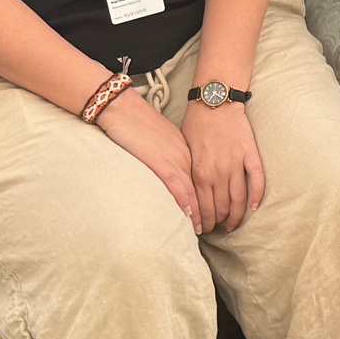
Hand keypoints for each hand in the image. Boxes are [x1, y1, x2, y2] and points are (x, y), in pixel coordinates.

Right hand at [97, 92, 200, 231]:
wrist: (125, 109)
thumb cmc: (139, 124)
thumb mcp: (162, 141)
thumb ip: (169, 157)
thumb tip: (169, 173)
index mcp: (187, 152)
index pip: (203, 181)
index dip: (209, 199)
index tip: (213, 214)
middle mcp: (185, 157)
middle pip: (203, 188)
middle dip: (210, 210)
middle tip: (214, 228)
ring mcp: (175, 160)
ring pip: (193, 191)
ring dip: (199, 212)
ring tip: (203, 229)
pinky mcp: (161, 163)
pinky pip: (177, 186)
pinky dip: (185, 202)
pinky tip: (188, 216)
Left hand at [180, 98, 266, 233]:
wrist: (215, 101)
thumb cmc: (196, 124)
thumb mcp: (185, 151)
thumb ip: (189, 173)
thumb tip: (189, 194)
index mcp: (200, 172)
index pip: (203, 206)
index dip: (204, 221)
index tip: (204, 228)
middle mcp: (218, 172)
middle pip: (221, 206)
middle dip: (219, 221)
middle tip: (218, 228)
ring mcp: (236, 163)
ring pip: (239, 198)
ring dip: (237, 215)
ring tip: (234, 224)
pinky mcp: (249, 154)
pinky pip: (257, 179)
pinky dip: (257, 195)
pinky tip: (255, 207)